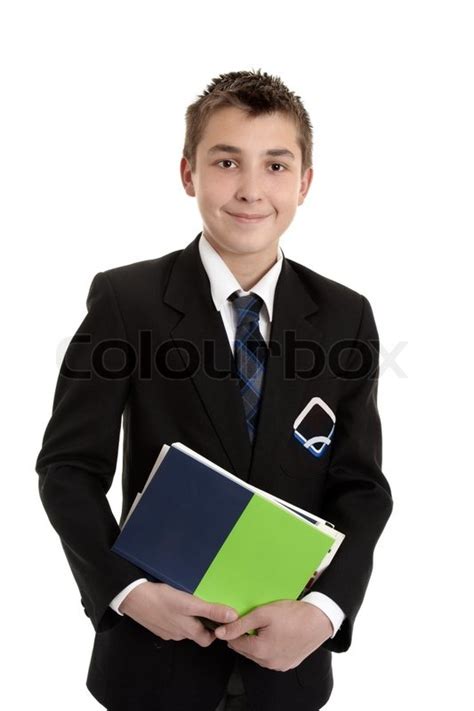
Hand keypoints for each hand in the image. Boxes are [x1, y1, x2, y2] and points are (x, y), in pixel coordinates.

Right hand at [119, 581, 238, 646]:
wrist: (132, 597)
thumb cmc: (161, 599)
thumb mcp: (189, 603)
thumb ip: (210, 611)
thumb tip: (232, 617)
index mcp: (187, 631)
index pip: (208, 639)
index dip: (216, 631)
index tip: (222, 618)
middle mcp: (178, 634)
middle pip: (196, 633)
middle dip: (204, 622)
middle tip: (208, 606)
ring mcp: (166, 631)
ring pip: (184, 628)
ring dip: (190, 618)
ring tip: (192, 602)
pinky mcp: (157, 624)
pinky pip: (172, 623)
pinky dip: (177, 615)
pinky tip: (175, 603)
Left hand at [213, 600, 332, 670]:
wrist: (319, 620)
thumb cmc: (292, 614)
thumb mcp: (262, 613)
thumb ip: (239, 624)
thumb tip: (220, 633)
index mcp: (260, 651)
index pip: (234, 642)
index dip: (232, 629)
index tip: (234, 619)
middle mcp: (268, 663)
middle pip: (245, 649)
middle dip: (244, 636)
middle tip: (251, 620)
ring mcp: (279, 666)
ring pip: (257, 655)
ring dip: (256, 642)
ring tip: (265, 626)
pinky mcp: (288, 664)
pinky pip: (270, 657)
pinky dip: (268, 647)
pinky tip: (275, 634)